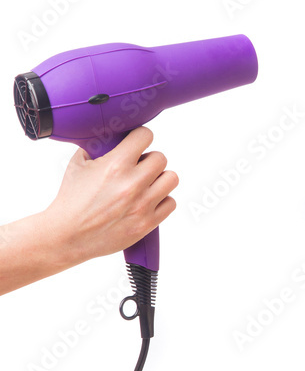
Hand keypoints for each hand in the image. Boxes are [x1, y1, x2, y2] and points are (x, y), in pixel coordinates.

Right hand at [42, 127, 178, 266]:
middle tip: (138, 168)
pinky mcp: (146, 223)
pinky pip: (170, 203)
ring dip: (160, 179)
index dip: (140, 138)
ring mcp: (142, 205)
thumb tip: (110, 135)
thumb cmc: (71, 200)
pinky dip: (162, 201)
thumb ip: (97, 147)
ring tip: (146, 184)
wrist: (67, 235)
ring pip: (171, 179)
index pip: (145, 136)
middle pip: (161, 158)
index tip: (136, 144)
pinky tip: (147, 201)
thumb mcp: (79, 164)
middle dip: (149, 160)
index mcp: (115, 165)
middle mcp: (132, 183)